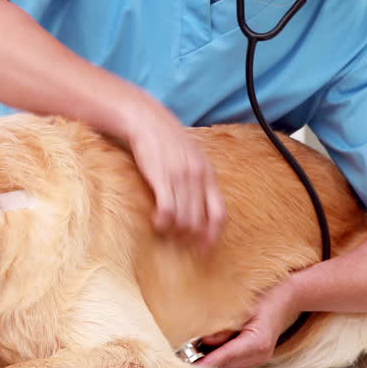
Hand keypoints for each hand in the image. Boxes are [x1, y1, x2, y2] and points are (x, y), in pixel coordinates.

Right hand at [122, 96, 226, 246]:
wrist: (147, 120)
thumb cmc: (168, 140)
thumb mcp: (193, 157)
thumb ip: (200, 179)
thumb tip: (201, 204)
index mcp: (208, 174)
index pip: (219, 213)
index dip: (213, 234)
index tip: (206, 247)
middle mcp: (197, 177)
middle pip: (198, 221)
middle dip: (189, 237)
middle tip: (178, 241)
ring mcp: (180, 177)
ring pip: (183, 218)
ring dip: (174, 231)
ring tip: (165, 232)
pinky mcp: (161, 177)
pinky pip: (167, 210)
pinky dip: (162, 222)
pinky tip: (157, 222)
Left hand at [197, 279, 300, 367]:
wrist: (286, 297)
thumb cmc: (264, 297)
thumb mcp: (241, 306)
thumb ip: (224, 326)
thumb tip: (204, 342)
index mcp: (258, 341)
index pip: (227, 357)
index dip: (207, 363)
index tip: (190, 366)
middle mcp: (260, 356)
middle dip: (206, 365)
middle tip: (185, 356)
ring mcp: (258, 360)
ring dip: (212, 366)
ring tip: (196, 352)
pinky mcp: (254, 360)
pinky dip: (220, 364)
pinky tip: (209, 351)